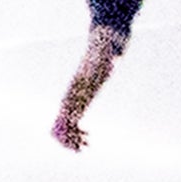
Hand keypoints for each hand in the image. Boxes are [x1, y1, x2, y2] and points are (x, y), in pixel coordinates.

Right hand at [53, 28, 123, 148]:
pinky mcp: (83, 92)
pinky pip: (73, 116)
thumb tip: (117, 56)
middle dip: (68, 137)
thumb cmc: (111, 42)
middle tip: (82, 148)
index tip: (77, 142)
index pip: (68, 111)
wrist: (107, 33)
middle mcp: (74, 90)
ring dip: (71, 135)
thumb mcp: (114, 48)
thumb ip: (113, 53)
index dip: (68, 129)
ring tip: (84, 146)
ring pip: (65, 120)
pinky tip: (86, 135)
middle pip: (63, 119)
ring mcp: (77, 91)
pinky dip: (76, 129)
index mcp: (79, 84)